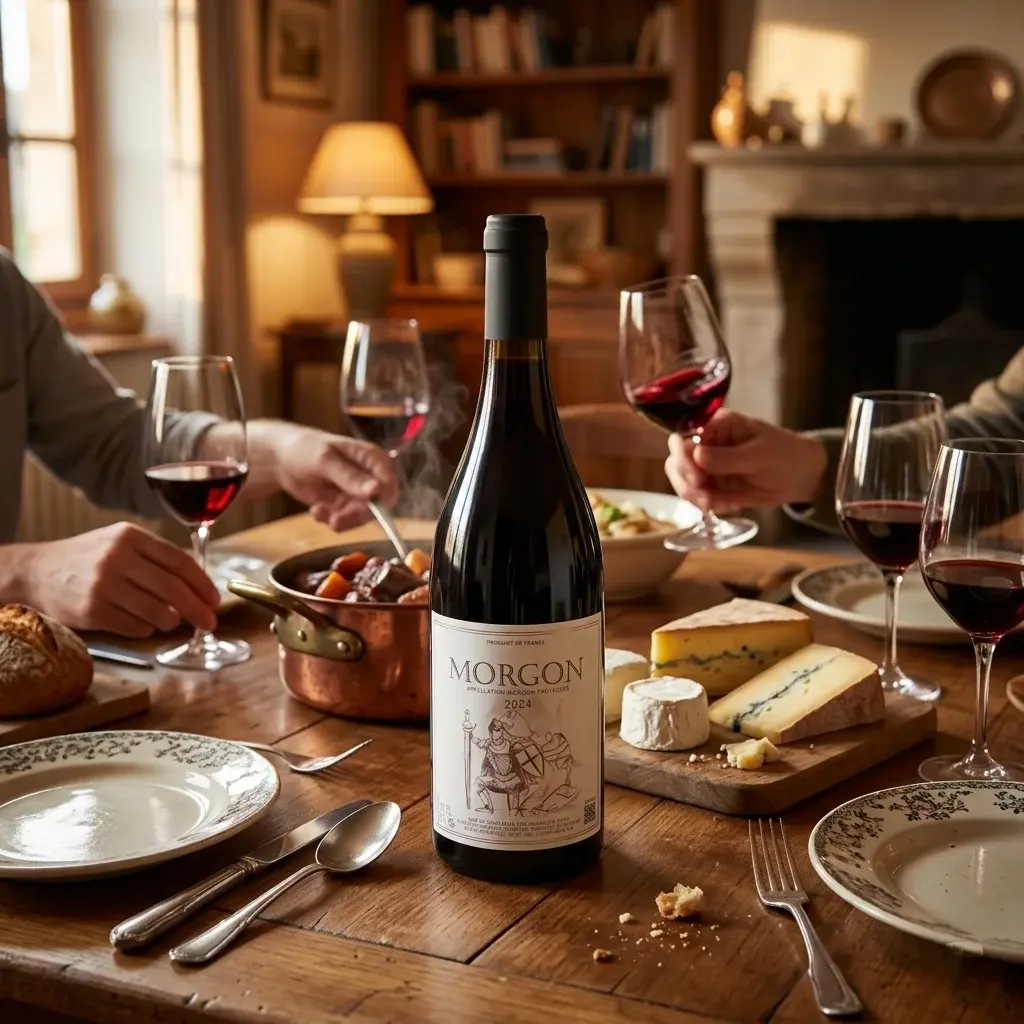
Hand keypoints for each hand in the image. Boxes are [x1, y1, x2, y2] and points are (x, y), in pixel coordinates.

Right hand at [19, 523, 219, 637]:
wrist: (36, 572)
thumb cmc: (88, 558)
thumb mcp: (120, 542)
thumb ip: (156, 556)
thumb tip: (198, 581)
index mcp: (130, 537)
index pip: (180, 561)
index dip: (202, 583)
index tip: (215, 599)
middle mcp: (117, 558)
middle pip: (173, 588)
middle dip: (197, 609)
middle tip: (210, 621)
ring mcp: (103, 585)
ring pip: (157, 611)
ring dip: (171, 620)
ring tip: (171, 620)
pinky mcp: (92, 611)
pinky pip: (135, 627)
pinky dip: (146, 629)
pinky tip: (143, 623)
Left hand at [268, 425, 398, 531]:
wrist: (281, 459)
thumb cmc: (304, 450)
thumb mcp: (325, 461)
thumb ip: (350, 477)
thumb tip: (376, 490)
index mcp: (371, 458)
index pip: (389, 482)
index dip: (382, 499)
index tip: (364, 509)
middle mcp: (369, 476)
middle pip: (377, 505)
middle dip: (355, 515)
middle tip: (334, 520)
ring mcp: (357, 492)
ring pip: (360, 516)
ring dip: (341, 519)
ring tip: (319, 513)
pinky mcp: (345, 505)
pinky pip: (346, 520)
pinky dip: (330, 519)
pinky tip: (316, 510)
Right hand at [665, 410, 827, 510]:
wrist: (802, 476)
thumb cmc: (786, 455)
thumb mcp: (760, 455)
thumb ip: (727, 457)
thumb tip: (696, 455)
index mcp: (716, 426)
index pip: (683, 438)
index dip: (683, 459)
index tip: (697, 479)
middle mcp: (706, 443)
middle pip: (676, 462)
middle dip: (687, 483)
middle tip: (708, 499)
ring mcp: (707, 465)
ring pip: (682, 482)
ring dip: (696, 498)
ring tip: (721, 505)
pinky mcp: (712, 484)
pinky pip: (697, 497)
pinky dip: (709, 505)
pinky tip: (732, 505)